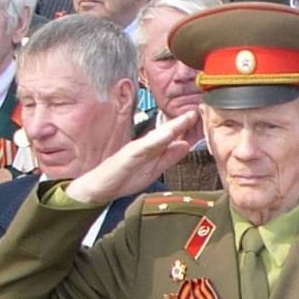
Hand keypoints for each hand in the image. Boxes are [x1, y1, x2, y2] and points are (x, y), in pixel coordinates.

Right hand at [65, 108, 201, 205]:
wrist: (97, 189)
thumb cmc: (123, 179)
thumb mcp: (153, 170)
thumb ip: (169, 157)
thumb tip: (186, 144)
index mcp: (151, 148)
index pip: (171, 134)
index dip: (185, 125)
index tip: (200, 115)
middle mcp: (144, 145)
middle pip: (166, 131)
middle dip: (182, 121)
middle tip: (198, 109)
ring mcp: (135, 149)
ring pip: (157, 136)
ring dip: (172, 126)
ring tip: (187, 117)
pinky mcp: (127, 156)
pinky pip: (143, 147)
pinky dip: (156, 141)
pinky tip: (167, 135)